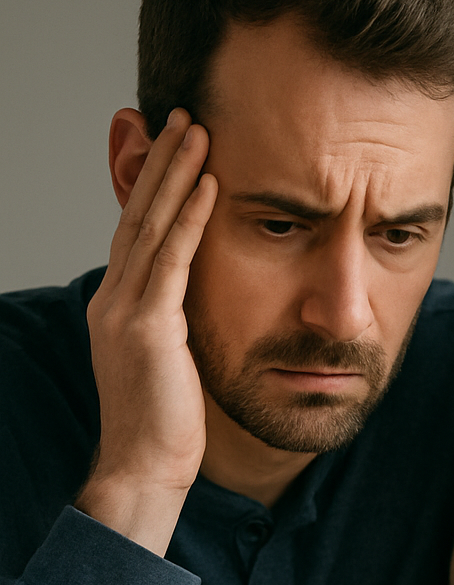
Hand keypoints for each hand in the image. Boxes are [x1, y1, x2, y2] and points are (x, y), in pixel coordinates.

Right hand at [77, 110, 217, 555]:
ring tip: (196, 129)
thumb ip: (175, 328)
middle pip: (137, 215)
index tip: (174, 147)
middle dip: (160, 163)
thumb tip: (196, 310)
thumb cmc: (165, 428)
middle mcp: (115, 301)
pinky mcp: (148, 327)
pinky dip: (189, 217)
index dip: (154, 187)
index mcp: (118, 309)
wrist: (143, 470)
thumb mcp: (170, 365)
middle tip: (182, 115)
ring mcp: (126, 311)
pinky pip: (172, 258)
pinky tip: (207, 183)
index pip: (136, 233)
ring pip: (151, 225)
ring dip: (175, 173)